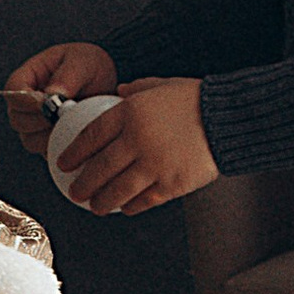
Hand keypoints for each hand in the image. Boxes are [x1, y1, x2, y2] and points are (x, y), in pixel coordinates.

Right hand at [4, 41, 115, 156]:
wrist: (104, 84)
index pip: (13, 90)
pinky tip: (77, 136)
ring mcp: (35, 125)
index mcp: (28, 77)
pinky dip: (61, 148)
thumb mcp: (83, 61)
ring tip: (73, 124)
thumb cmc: (89, 66)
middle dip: (39, 121)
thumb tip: (51, 95)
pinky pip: (47, 152)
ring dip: (51, 136)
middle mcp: (26, 103)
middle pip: (17, 119)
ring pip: (30, 140)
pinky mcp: (48, 142)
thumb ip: (68, 75)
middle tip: (63, 116)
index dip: (24, 100)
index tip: (46, 103)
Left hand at [58, 77, 217, 215]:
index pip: (92, 135)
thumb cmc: (197, 99)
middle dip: (83, 185)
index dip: (74, 152)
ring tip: (96, 207)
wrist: (230, 118)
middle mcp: (138, 139)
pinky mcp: (172, 183)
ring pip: (119, 190)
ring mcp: (155, 164)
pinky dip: (132, 206)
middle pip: (100, 168)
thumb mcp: (162, 85)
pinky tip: (126, 208)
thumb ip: (137, 89)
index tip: (64, 163)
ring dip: (103, 202)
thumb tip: (120, 91)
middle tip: (75, 193)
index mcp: (131, 112)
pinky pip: (145, 200)